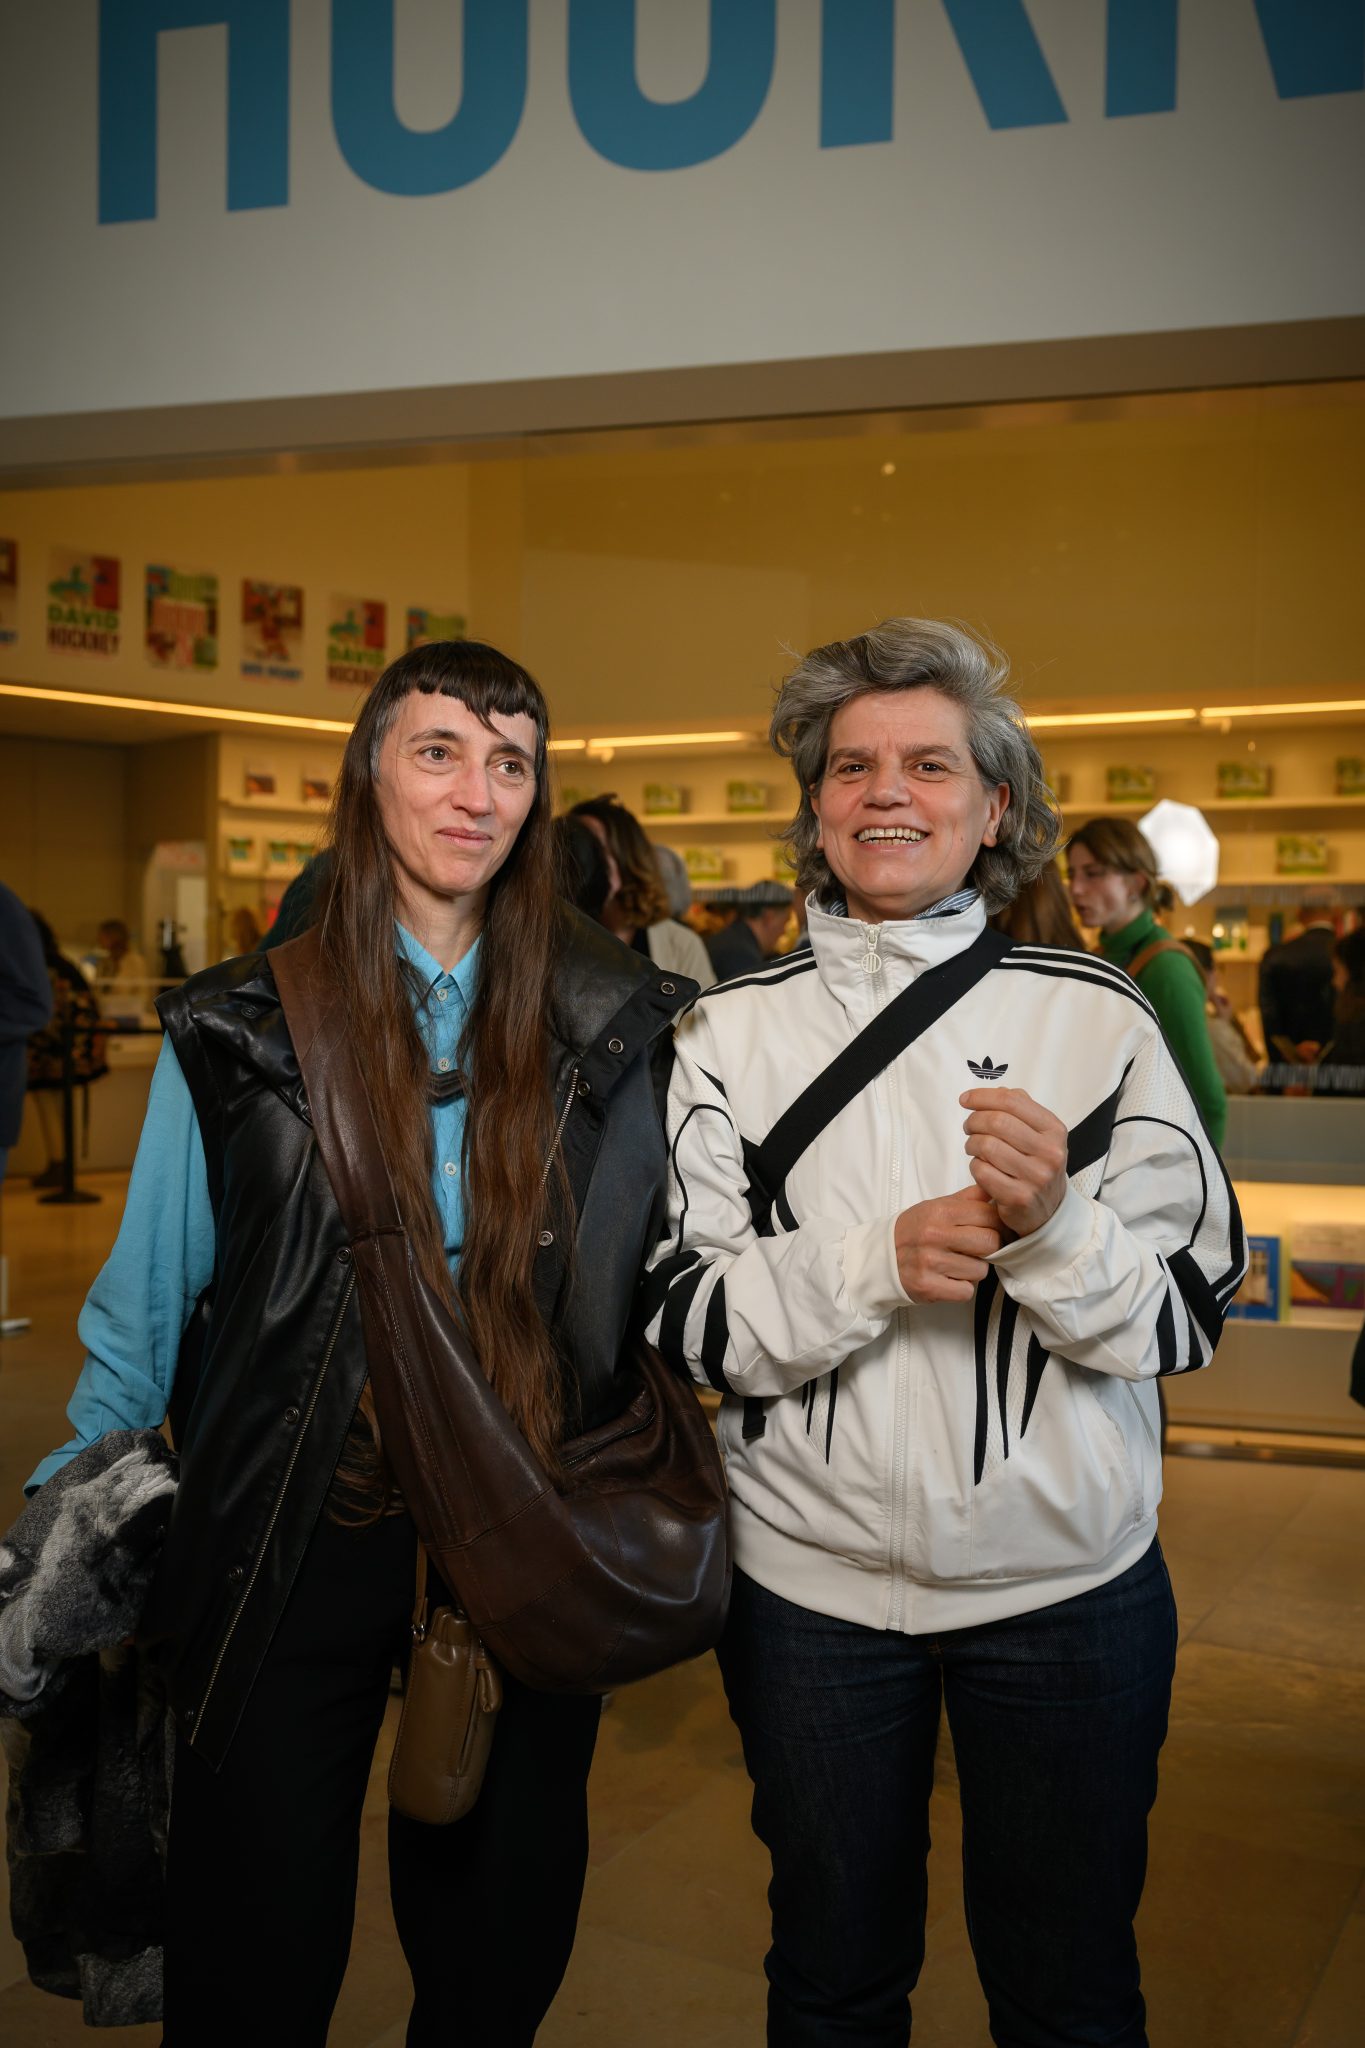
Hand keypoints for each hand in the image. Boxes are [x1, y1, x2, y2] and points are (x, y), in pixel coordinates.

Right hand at [893, 1185, 1002, 1302]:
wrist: (880, 1258)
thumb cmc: (914, 1231)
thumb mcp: (936, 1206)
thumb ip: (968, 1198)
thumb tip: (995, 1189)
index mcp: (940, 1212)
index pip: (989, 1215)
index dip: (997, 1224)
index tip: (993, 1229)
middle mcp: (935, 1235)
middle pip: (991, 1243)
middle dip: (990, 1248)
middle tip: (978, 1249)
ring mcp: (931, 1262)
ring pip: (981, 1271)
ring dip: (974, 1270)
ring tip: (957, 1264)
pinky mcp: (928, 1287)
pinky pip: (966, 1292)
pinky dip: (961, 1288)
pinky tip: (948, 1279)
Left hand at [960, 1087, 1067, 1238]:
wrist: (1049, 1212)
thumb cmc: (1036, 1166)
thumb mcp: (1039, 1136)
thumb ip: (1021, 1109)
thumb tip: (998, 1091)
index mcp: (1054, 1130)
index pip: (1013, 1101)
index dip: (983, 1097)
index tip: (965, 1100)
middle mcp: (1050, 1152)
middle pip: (996, 1121)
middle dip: (973, 1121)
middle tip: (968, 1127)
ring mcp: (1036, 1176)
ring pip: (986, 1146)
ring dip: (971, 1144)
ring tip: (974, 1148)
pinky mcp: (1019, 1197)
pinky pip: (981, 1171)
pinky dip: (974, 1166)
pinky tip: (980, 1168)